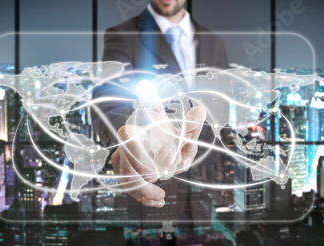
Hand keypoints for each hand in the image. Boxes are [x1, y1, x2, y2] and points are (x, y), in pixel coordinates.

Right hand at [111, 81, 205, 207]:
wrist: (165, 150)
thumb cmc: (171, 138)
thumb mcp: (184, 134)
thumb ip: (190, 126)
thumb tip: (200, 111)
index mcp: (139, 129)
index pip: (126, 135)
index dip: (136, 154)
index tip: (153, 172)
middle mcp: (126, 144)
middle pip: (122, 161)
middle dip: (138, 176)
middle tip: (157, 179)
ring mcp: (123, 159)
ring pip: (124, 176)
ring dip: (142, 190)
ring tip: (161, 196)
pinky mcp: (124, 172)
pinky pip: (128, 187)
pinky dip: (143, 197)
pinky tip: (158, 202)